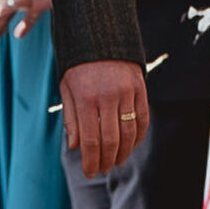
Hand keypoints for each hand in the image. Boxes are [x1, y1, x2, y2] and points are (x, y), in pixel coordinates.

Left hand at [60, 59, 148, 176]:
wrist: (101, 36)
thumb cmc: (78, 67)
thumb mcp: (67, 89)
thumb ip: (71, 118)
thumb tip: (75, 147)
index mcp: (85, 97)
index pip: (90, 139)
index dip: (90, 160)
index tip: (89, 172)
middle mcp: (108, 96)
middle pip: (111, 140)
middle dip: (106, 159)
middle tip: (102, 169)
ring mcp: (127, 92)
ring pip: (129, 132)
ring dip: (124, 152)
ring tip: (116, 161)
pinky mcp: (141, 88)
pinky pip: (143, 119)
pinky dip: (138, 136)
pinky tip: (131, 145)